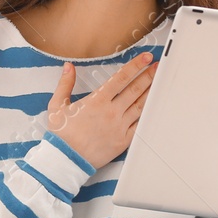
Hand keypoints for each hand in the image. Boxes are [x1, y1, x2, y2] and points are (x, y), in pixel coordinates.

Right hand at [46, 52, 159, 169]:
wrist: (66, 159)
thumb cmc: (62, 134)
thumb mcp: (57, 105)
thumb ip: (65, 84)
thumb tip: (68, 67)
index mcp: (97, 100)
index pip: (121, 78)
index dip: (136, 65)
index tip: (145, 57)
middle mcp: (112, 112)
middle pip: (135, 89)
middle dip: (148, 75)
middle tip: (157, 66)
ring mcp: (120, 126)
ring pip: (140, 106)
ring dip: (151, 92)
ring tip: (159, 82)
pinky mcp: (123, 141)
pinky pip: (139, 125)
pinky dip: (147, 115)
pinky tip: (153, 107)